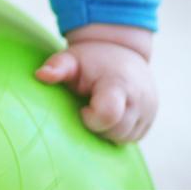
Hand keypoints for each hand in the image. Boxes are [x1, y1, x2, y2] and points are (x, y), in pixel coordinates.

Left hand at [35, 35, 157, 142]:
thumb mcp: (71, 58)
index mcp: (118, 84)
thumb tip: (40, 75)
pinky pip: (132, 138)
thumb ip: (57, 66)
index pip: (108, 114)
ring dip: (108, 130)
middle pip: (116, 132)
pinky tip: (111, 115)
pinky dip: (119, 131)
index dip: (91, 118)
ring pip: (124, 139)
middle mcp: (140, 99)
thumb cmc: (91, 59)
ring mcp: (149, 110)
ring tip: (100, 109)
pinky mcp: (150, 120)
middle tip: (89, 106)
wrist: (121, 50)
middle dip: (98, 126)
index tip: (82, 107)